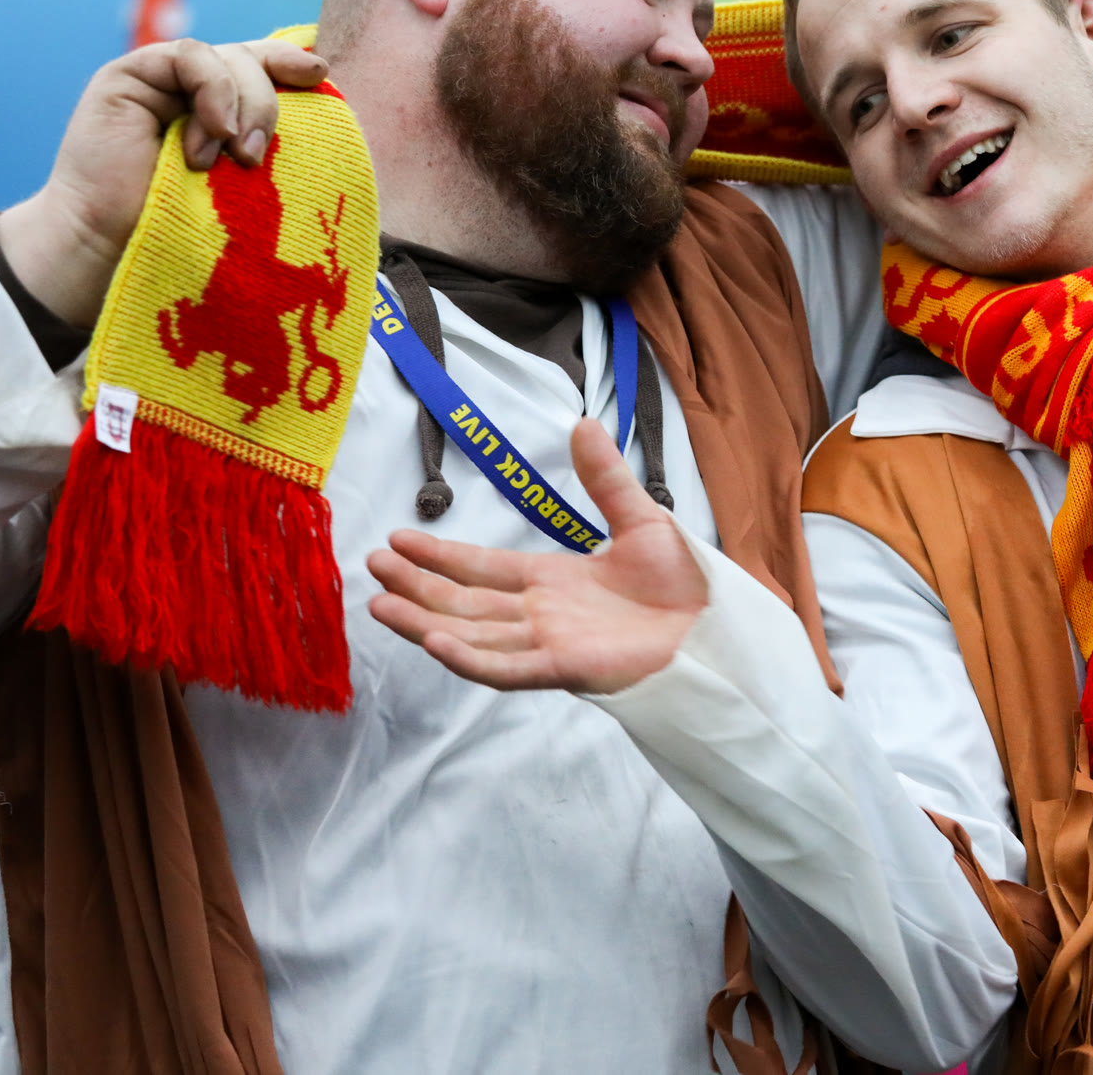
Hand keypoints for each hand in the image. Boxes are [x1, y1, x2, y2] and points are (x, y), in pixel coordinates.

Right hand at [0, 38, 322, 326]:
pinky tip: (214, 130)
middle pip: (250, 60)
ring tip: (234, 157)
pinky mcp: (129, 74)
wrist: (115, 243)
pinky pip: (190, 56)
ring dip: (242, 104)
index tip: (320, 74)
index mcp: (223, 108)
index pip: (263, 66)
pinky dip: (214, 89)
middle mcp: (193, 89)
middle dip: (266, 104)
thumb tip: (315, 102)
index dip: (290, 62)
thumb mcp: (244, 178)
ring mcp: (161, 79)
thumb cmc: (185, 224)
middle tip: (254, 158)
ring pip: (226, 57)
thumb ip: (266, 139)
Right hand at [366, 420, 705, 694]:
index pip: (483, 569)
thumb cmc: (685, 584)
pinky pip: (508, 668)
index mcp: (554, 582)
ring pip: (474, 634)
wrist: (721, 626)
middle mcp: (543, 616)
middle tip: (371, 565)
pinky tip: (436, 640)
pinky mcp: (569, 669)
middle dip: (418, 585)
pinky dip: (471, 657)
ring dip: (426, 619)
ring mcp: (551, 644)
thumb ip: (605, 479)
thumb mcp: (641, 519)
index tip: (399, 538)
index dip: (441, 556)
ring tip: (380, 603)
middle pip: (465, 602)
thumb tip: (582, 423)